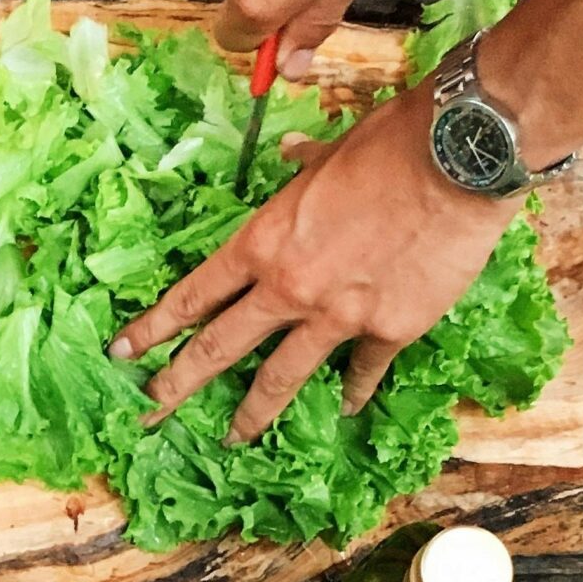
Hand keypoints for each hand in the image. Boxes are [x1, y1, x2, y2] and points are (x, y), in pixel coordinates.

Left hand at [110, 85, 517, 443]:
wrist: (458, 160)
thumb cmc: (390, 143)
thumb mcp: (330, 153)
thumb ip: (302, 169)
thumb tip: (289, 157)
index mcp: (264, 242)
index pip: (194, 296)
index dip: (153, 327)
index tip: (123, 352)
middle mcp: (289, 288)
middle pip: (220, 347)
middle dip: (179, 383)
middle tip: (151, 411)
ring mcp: (338, 316)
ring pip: (281, 377)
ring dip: (252, 413)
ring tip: (233, 438)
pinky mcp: (390, 330)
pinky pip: (362, 371)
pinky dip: (353, 390)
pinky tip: (343, 407)